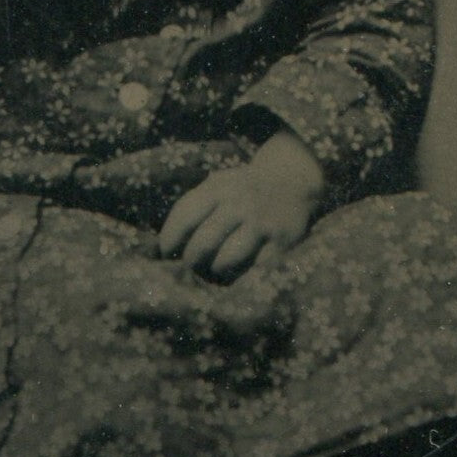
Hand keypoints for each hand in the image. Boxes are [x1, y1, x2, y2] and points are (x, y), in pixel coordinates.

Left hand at [158, 130, 323, 278]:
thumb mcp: (217, 185)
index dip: (170, 240)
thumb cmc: (242, 190)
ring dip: (214, 271)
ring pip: (226, 260)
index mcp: (217, 188)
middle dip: (191, 261)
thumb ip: (193, 206)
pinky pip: (253, 270)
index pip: (184, 217)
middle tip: (192, 266)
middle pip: (202, 243)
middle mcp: (238, 204)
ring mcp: (260, 223)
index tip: (167, 253)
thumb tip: (165, 245)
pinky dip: (240, 277)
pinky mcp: (280, 242)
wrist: (292, 179)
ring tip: (214, 270)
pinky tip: (236, 273)